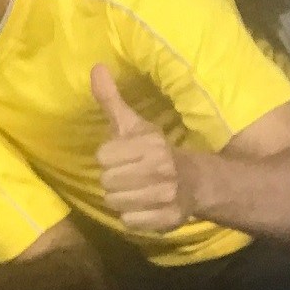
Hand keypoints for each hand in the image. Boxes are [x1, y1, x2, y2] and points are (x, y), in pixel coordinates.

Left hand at [92, 65, 193, 233]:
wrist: (194, 182)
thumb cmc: (153, 151)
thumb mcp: (133, 124)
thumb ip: (110, 99)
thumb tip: (95, 67)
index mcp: (151, 145)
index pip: (103, 157)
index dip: (109, 158)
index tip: (123, 156)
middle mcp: (162, 171)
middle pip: (107, 182)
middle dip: (114, 179)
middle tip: (130, 175)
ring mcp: (166, 197)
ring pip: (116, 203)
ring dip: (121, 198)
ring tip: (136, 190)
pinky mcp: (167, 221)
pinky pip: (129, 222)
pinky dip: (132, 217)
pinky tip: (144, 206)